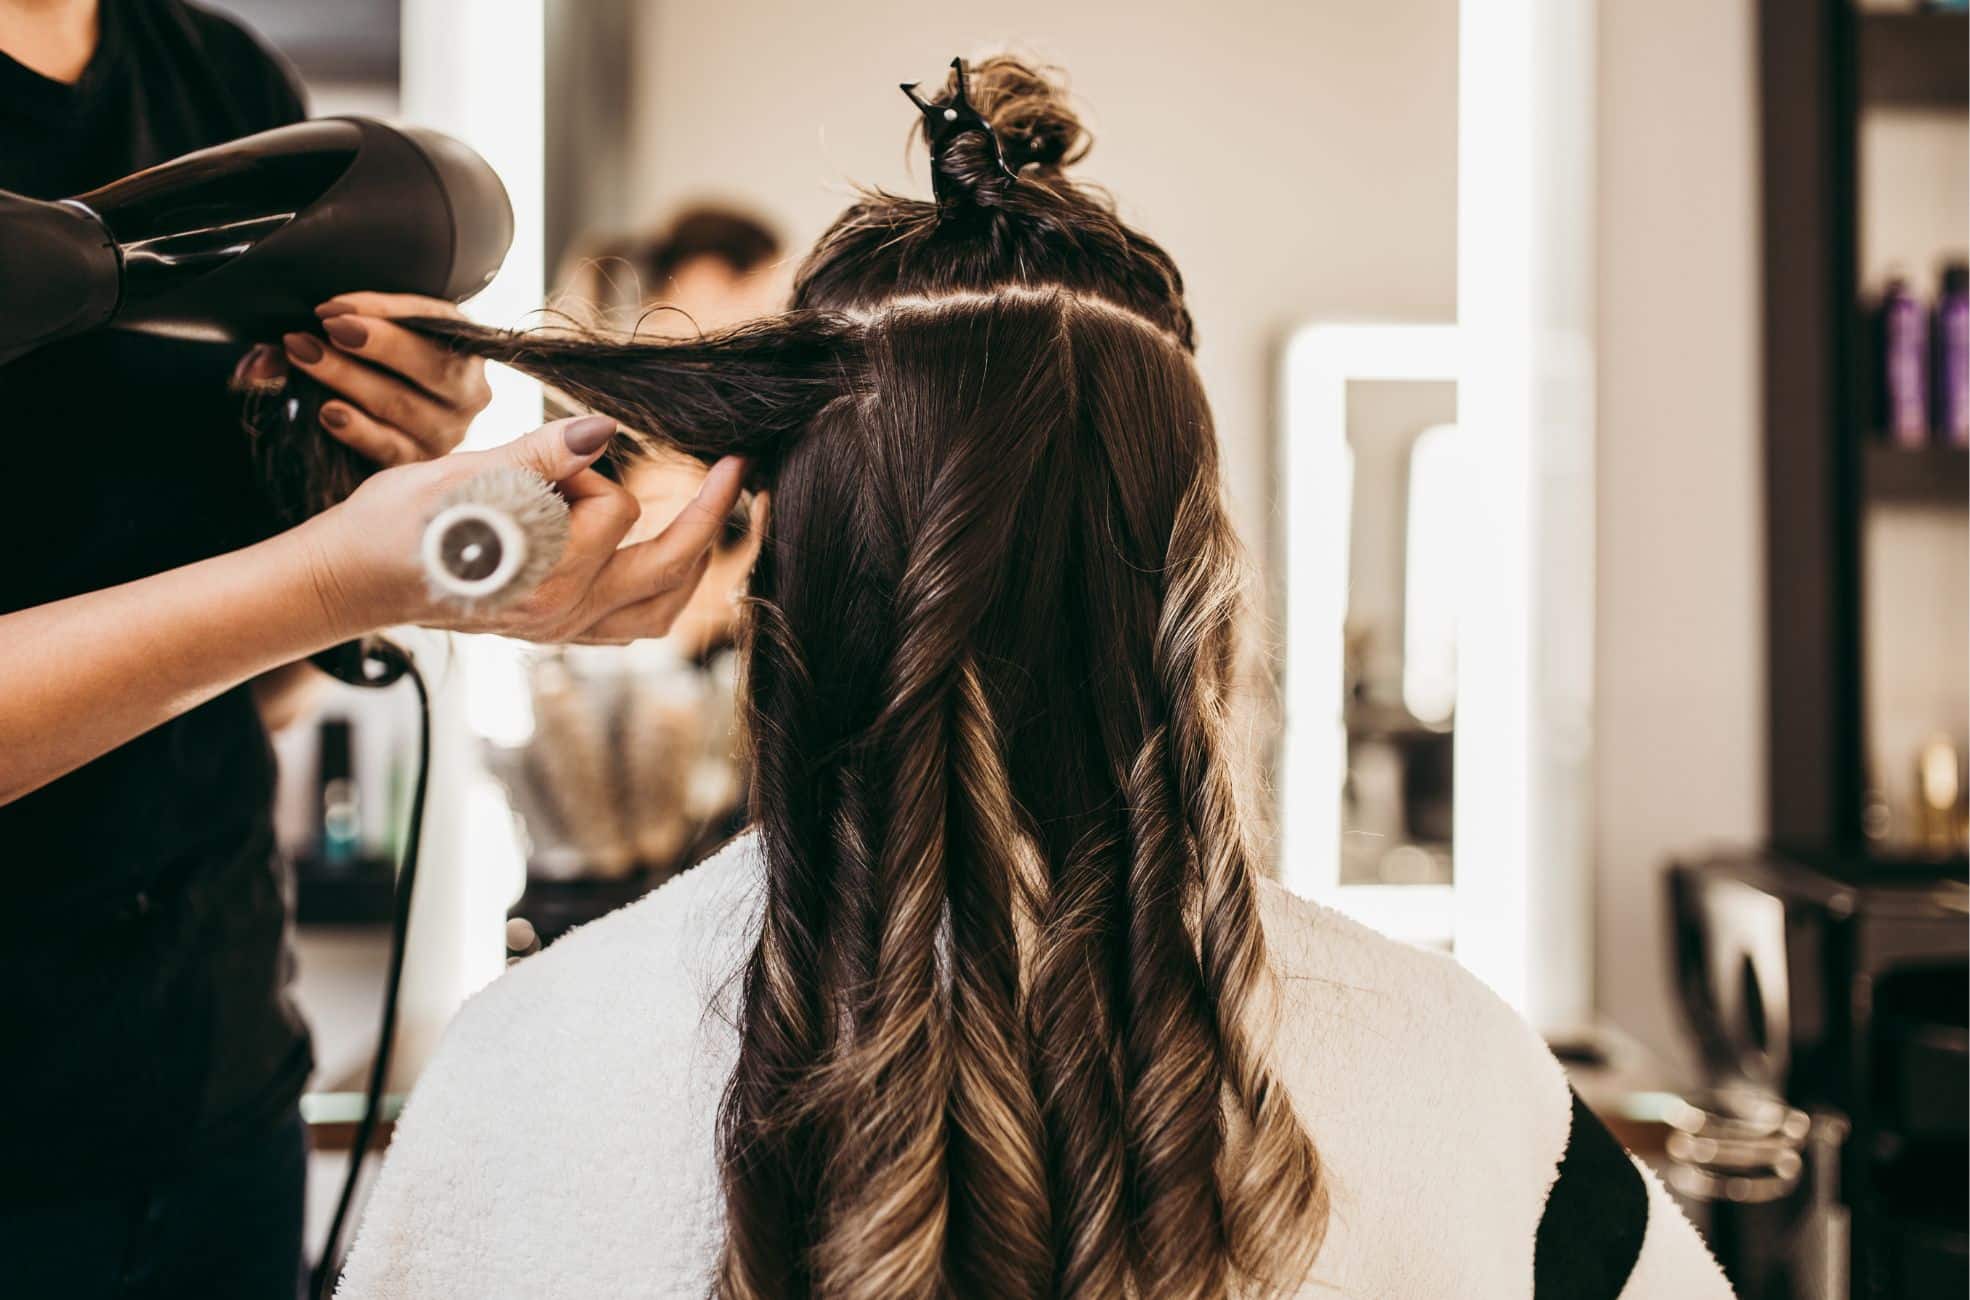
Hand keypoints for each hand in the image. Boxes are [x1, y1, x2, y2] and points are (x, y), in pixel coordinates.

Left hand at [248, 293, 494, 465]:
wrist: (396, 427)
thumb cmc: (382, 372)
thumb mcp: (364, 343)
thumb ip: (322, 338)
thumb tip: (257, 362)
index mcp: (464, 347)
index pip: (433, 320)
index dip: (385, 311)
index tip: (334, 306)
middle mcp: (467, 392)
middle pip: (432, 364)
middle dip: (378, 343)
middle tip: (330, 327)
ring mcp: (448, 431)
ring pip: (402, 403)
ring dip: (350, 378)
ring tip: (305, 356)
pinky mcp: (420, 463)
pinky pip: (389, 447)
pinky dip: (357, 429)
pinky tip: (327, 412)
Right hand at [299, 415, 748, 644]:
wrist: (348, 580)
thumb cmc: (392, 524)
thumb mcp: (459, 474)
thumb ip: (537, 454)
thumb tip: (601, 432)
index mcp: (539, 577)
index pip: (615, 510)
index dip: (589, 470)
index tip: (551, 457)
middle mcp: (558, 615)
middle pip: (669, 570)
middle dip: (709, 515)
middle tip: (737, 468)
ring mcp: (559, 630)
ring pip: (661, 607)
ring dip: (693, 559)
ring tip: (712, 510)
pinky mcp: (555, 631)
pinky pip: (633, 622)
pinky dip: (662, 588)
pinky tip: (668, 553)